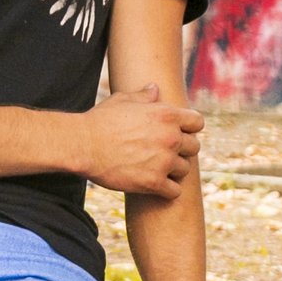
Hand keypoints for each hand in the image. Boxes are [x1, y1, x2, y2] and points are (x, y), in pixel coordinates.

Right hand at [83, 84, 203, 195]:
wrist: (83, 145)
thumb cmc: (101, 120)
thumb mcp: (123, 100)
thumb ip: (144, 96)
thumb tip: (155, 89)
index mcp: (167, 115)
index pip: (198, 123)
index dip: (189, 128)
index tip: (178, 132)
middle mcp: (170, 138)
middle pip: (194, 147)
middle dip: (182, 149)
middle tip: (164, 152)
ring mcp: (164, 161)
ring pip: (185, 170)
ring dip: (173, 170)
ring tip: (156, 168)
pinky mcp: (154, 182)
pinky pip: (175, 191)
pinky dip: (167, 190)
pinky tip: (155, 185)